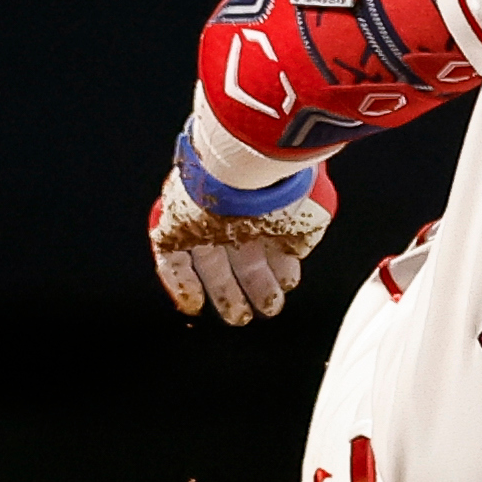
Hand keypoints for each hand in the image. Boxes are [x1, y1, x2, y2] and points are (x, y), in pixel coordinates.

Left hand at [148, 130, 335, 325]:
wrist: (243, 165)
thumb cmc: (279, 182)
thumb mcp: (309, 212)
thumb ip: (304, 235)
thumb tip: (300, 249)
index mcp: (265, 201)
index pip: (269, 237)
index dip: (279, 266)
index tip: (286, 285)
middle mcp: (235, 208)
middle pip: (240, 253)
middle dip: (256, 284)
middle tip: (266, 308)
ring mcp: (204, 216)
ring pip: (211, 261)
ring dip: (226, 291)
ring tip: (242, 316)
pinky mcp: (175, 224)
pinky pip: (172, 258)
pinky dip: (181, 282)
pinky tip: (193, 304)